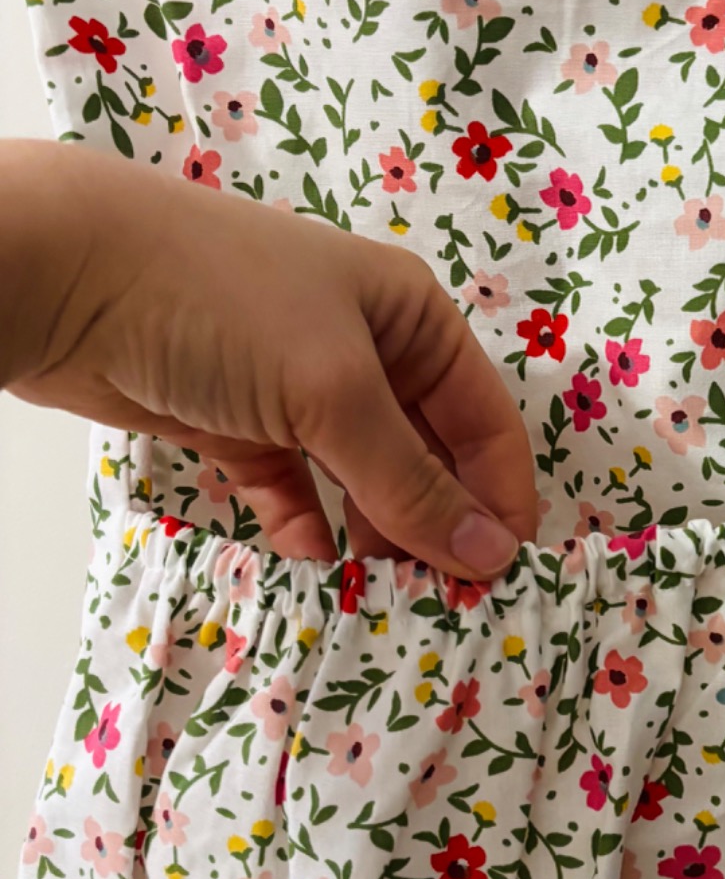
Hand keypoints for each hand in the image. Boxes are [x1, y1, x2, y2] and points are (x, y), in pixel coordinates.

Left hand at [0, 138, 537, 578]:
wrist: (65, 274)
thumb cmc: (221, 304)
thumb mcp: (334, 392)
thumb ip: (410, 483)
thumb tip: (491, 555)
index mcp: (409, 318)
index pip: (482, 419)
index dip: (499, 495)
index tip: (504, 576)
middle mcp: (364, 350)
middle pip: (425, 455)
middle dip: (437, 525)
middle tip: (445, 604)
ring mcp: (297, 389)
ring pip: (359, 479)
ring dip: (375, 537)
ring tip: (386, 601)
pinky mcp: (237, 424)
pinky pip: (293, 491)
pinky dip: (308, 531)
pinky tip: (316, 572)